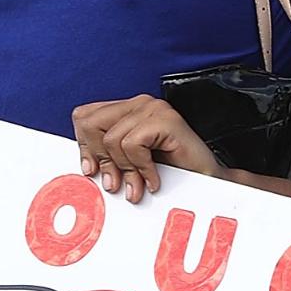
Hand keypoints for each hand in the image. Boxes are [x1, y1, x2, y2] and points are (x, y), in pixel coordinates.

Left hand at [71, 95, 226, 201]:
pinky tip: (154, 179)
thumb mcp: (128, 164)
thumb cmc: (170, 174)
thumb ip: (107, 157)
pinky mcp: (166, 119)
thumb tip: (85, 166)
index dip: (84, 146)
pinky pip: (133, 144)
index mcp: (126, 110)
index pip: (84, 116)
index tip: (92, 171)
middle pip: (91, 123)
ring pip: (111, 139)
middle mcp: (138, 104)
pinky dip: (141, 168)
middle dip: (100, 159)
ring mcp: (154, 108)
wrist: (207, 182)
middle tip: (115, 183)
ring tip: (139, 186)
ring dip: (125, 170)